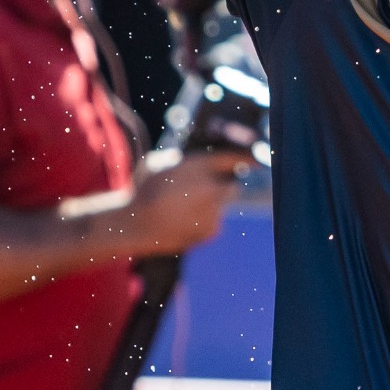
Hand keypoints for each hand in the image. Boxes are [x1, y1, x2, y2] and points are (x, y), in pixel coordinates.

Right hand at [124, 149, 245, 254]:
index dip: (246, 159)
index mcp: (199, 166)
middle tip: (203, 194)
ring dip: (209, 208)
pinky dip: (203, 223)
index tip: (255, 161)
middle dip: (223, 190)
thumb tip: (199, 160)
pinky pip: (213, 224)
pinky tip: (182, 224)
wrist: (134, 225)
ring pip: (220, 207)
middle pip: (233, 187)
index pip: (234, 159)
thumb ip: (184, 160)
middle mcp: (212, 187)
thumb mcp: (159, 163)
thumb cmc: (142, 191)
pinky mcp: (212, 230)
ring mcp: (214, 210)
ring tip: (182, 212)